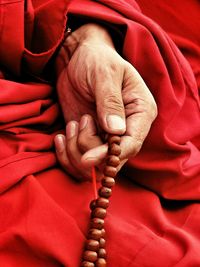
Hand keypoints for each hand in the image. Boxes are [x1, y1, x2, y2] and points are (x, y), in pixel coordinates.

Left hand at [54, 23, 156, 179]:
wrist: (77, 59)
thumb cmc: (96, 60)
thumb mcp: (104, 74)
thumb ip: (110, 101)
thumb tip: (116, 131)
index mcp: (140, 113)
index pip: (132, 144)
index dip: (110, 155)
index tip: (87, 158)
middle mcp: (127, 129)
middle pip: (113, 160)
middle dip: (89, 152)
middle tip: (77, 125)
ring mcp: (107, 137)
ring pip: (95, 165)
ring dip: (76, 151)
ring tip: (72, 124)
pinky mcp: (89, 139)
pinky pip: (79, 161)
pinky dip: (66, 155)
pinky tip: (61, 137)